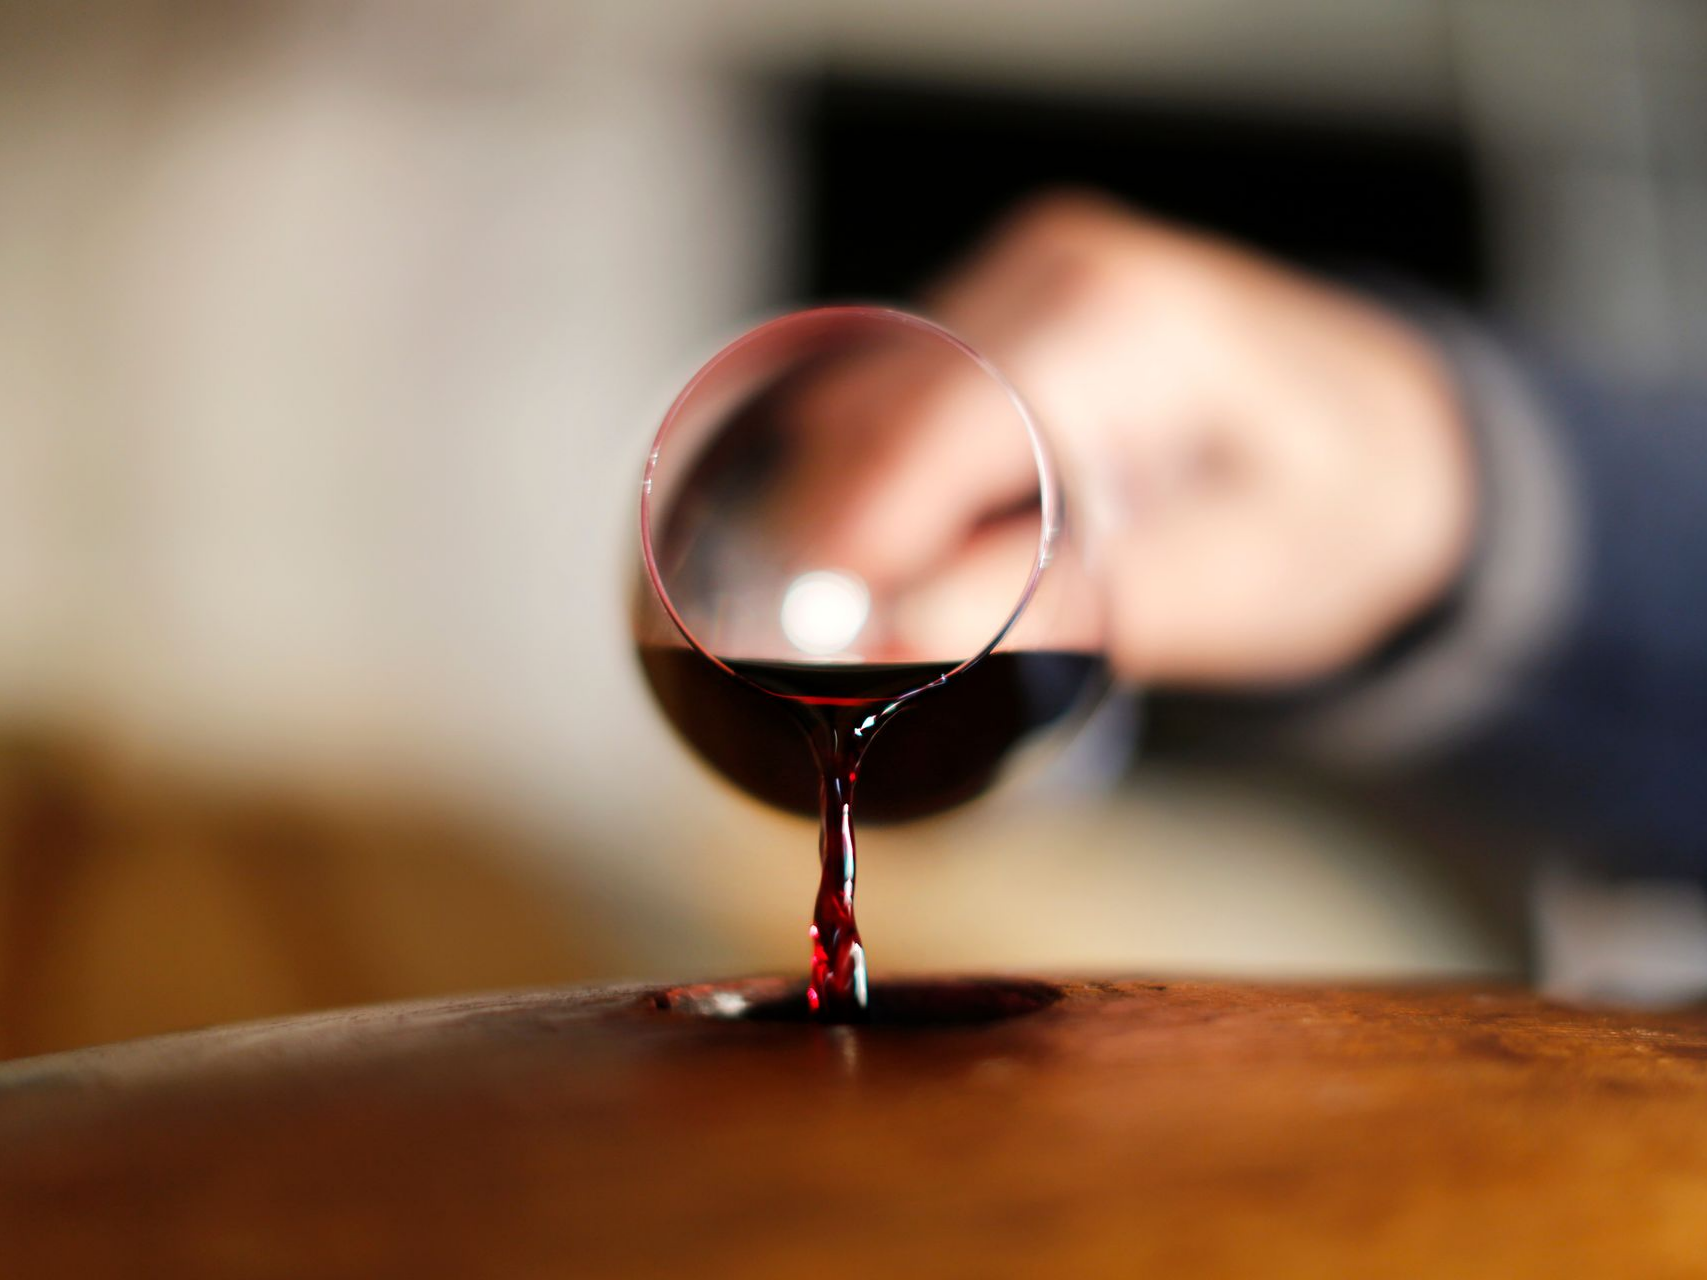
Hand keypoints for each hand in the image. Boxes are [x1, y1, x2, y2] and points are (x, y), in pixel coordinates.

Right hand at [791, 193, 1475, 685]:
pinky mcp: (1014, 299)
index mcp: (1126, 322)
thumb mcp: (1230, 586)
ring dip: (854, 500)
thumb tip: (897, 631)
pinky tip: (912, 544)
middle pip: (884, 401)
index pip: (937, 423)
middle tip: (831, 645)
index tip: (808, 633)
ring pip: (876, 390)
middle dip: (837, 527)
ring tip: (873, 608)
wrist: (1399, 446)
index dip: (855, 532)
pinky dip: (888, 470)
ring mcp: (1034, 270)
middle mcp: (1066, 267)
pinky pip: (906, 384)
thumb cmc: (1335, 513)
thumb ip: (1065, 604)